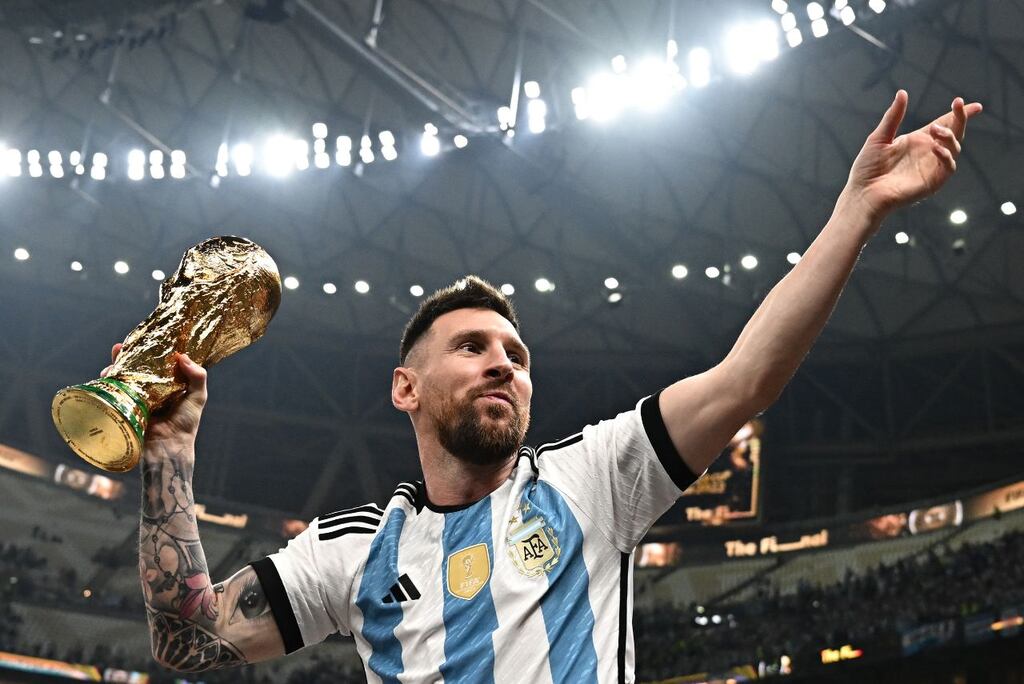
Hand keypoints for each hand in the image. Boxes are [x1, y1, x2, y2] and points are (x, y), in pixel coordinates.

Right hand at [101, 344, 207, 446]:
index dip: (151, 350)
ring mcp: (136, 397)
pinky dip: (109, 381)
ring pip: (122, 377)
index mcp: (168, 385)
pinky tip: (108, 374)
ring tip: (114, 360)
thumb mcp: (197, 397)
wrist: (168, 448)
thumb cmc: (186, 424)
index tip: (146, 337)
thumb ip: (197, 376)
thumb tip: (183, 356)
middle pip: (136, 367)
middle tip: (121, 346)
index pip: (158, 363)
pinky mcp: (125, 406)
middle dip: (127, 355)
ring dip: (115, 366)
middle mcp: (150, 389)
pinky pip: (114, 391)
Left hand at [845, 90, 982, 220]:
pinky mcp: (932, 182)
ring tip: (935, 130)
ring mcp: (931, 167)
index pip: (943, 124)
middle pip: (953, 133)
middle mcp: (927, 152)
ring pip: (954, 148)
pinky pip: (948, 167)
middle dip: (960, 118)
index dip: (958, 114)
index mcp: (917, 141)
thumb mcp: (879, 137)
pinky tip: (935, 147)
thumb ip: (893, 117)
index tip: (971, 104)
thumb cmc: (867, 168)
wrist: (862, 194)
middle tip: (958, 104)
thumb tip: (902, 93)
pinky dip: (946, 156)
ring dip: (950, 135)